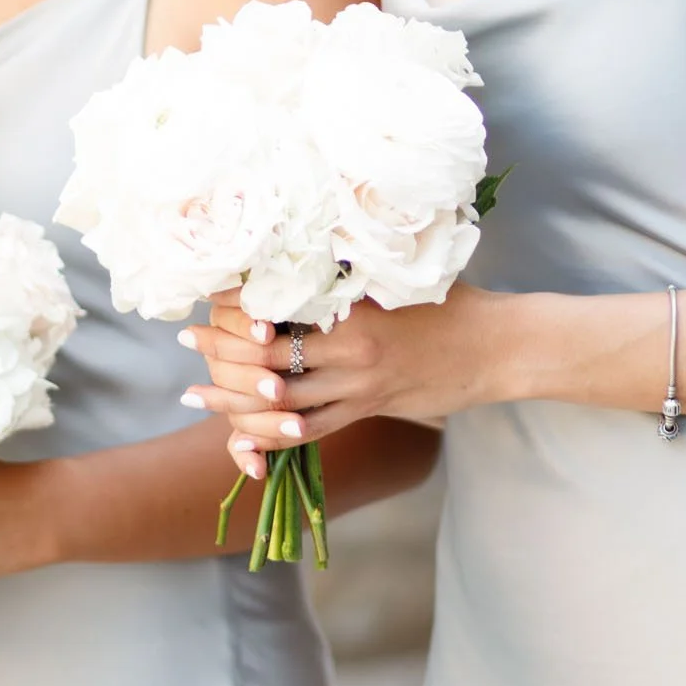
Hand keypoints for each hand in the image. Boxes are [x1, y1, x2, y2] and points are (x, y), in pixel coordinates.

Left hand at [181, 280, 503, 474]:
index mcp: (352, 308)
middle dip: (221, 352)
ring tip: (197, 394)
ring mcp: (359, 387)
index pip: (277, 308)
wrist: (497, 347)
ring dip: (235, 400)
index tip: (206, 297)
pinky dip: (273, 435)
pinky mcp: (370, 410)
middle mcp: (350, 350)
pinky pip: (312, 430)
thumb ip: (349, 270)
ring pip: (282, 402)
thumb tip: (301, 249)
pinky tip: (244, 436)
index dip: (236, 305)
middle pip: (268, 357)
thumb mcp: (397, 274)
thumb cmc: (450, 300)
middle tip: (187, 344)